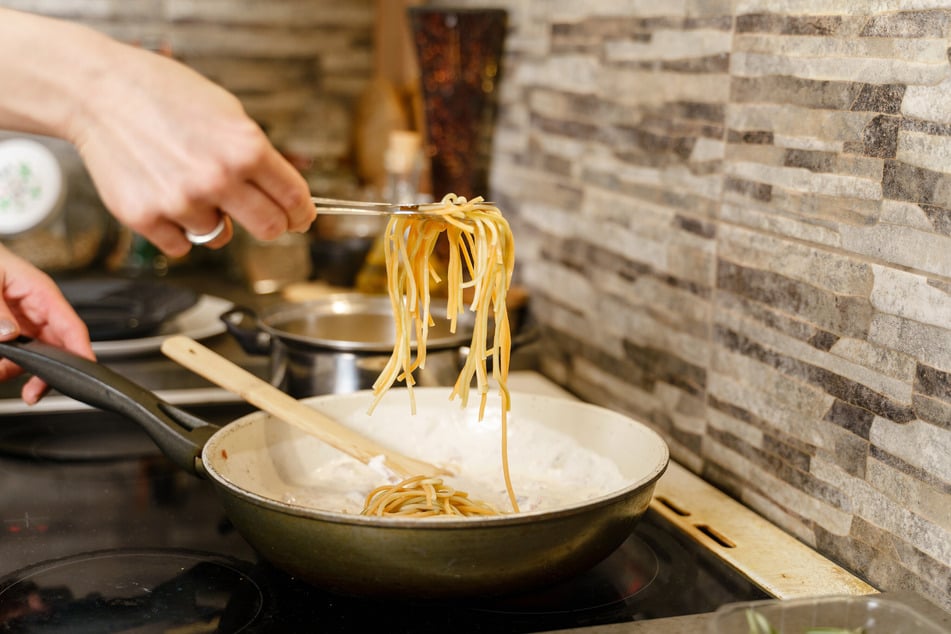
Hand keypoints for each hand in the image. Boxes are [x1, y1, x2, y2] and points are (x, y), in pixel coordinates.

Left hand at [0, 245, 93, 403]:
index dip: (81, 351)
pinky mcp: (10, 330)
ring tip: (2, 370)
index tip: (85, 373)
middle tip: (32, 393)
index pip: (71, 326)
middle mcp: (37, 309)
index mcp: (41, 293)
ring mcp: (24, 321)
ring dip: (17, 369)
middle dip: (46, 372)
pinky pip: (16, 353)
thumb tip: (9, 335)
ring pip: (35, 355)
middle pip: (57, 348)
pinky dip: (8, 365)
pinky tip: (1, 366)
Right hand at [68, 44, 315, 256]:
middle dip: (271, 224)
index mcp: (247, 148)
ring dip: (214, 219)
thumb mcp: (228, 112)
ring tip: (189, 185)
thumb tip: (286, 192)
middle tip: (262, 216)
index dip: (303, 213)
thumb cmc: (165, 96)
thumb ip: (257, 154)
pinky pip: (181, 245)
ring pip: (220, 237)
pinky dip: (178, 229)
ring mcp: (181, 201)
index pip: (294, 199)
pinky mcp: (147, 218)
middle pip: (269, 229)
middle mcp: (218, 178)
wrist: (99, 93)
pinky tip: (165, 196)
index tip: (301, 219)